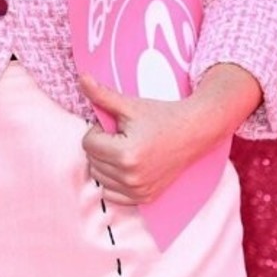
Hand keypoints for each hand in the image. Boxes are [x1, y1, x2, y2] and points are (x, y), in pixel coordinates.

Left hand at [78, 71, 226, 205]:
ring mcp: (138, 190)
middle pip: (92, 161)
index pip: (88, 143)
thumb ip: (101, 94)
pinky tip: (127, 166)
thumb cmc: (162, 116)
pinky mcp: (145, 197)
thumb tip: (82, 78)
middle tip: (122, 136)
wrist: (194, 132)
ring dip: (105, 163)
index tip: (116, 125)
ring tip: (126, 149)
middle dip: (101, 146)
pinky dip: (113, 182)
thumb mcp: (130, 105)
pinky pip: (112, 195)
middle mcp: (131, 176)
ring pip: (99, 178)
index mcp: (125, 154)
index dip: (98, 130)